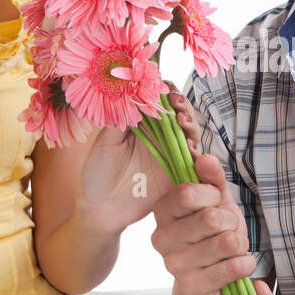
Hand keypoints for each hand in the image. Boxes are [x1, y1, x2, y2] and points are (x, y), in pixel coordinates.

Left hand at [77, 80, 203, 233]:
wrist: (100, 208)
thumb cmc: (97, 173)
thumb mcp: (105, 141)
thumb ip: (120, 118)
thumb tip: (130, 90)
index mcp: (142, 125)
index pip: (160, 102)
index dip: (165, 92)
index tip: (164, 85)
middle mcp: (159, 137)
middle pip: (180, 114)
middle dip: (181, 104)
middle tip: (176, 101)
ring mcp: (170, 155)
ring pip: (189, 134)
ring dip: (190, 123)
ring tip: (183, 120)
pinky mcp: (177, 174)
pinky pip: (193, 161)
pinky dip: (196, 152)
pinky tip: (191, 146)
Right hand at [150, 150, 257, 294]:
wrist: (221, 277)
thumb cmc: (217, 233)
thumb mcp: (217, 200)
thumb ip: (212, 178)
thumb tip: (204, 158)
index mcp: (163, 211)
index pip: (187, 194)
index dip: (212, 195)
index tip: (216, 201)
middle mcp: (162, 239)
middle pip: (210, 219)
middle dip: (231, 222)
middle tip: (229, 229)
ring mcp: (174, 266)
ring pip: (226, 243)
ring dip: (240, 243)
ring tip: (234, 248)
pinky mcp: (192, 288)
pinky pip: (232, 268)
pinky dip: (245, 263)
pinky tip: (240, 264)